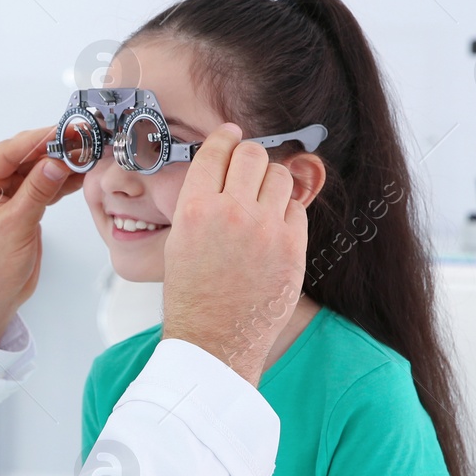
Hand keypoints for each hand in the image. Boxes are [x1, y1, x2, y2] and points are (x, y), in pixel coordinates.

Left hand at [0, 127, 83, 345]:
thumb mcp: (14, 226)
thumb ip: (37, 191)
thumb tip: (57, 162)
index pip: (8, 151)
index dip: (39, 140)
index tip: (67, 131)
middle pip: (24, 156)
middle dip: (54, 150)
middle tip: (85, 143)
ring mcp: (3, 193)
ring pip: (37, 169)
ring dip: (62, 165)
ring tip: (89, 156)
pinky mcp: (20, 205)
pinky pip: (43, 185)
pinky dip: (62, 182)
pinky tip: (81, 175)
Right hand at [161, 123, 307, 384]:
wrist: (214, 341)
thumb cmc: (191, 296)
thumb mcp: (179, 240)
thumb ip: (199, 202)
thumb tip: (220, 171)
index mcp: (195, 208)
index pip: (216, 151)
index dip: (224, 138)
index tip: (230, 134)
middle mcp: (231, 212)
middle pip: (252, 154)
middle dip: (249, 156)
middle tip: (247, 165)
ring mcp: (265, 229)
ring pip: (280, 175)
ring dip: (271, 180)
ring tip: (262, 196)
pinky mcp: (292, 247)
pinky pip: (296, 208)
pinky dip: (286, 210)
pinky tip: (273, 224)